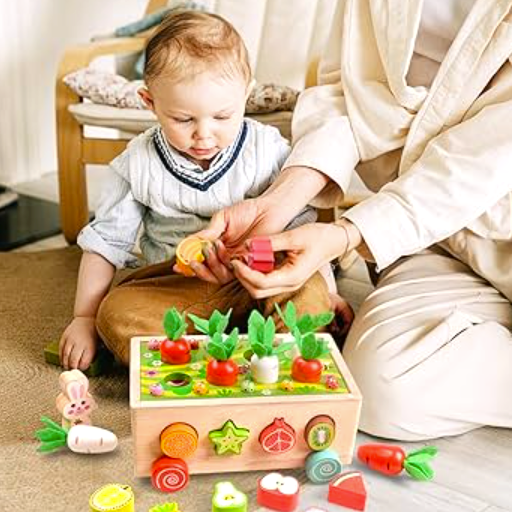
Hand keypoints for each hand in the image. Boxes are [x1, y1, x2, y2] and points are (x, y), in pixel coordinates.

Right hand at [59, 316, 98, 370]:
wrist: (87, 318)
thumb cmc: (94, 333)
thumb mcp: (98, 343)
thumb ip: (92, 354)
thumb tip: (88, 366)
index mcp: (90, 346)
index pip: (84, 362)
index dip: (82, 368)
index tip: (82, 369)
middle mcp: (80, 343)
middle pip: (74, 360)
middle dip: (73, 367)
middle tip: (73, 370)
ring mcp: (71, 339)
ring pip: (66, 355)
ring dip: (65, 363)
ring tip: (67, 367)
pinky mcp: (65, 336)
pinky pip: (61, 348)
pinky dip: (61, 356)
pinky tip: (62, 360)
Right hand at [174, 197, 292, 284]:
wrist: (269, 209)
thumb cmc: (247, 211)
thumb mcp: (222, 219)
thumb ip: (207, 232)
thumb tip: (189, 243)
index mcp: (217, 249)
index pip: (201, 262)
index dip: (188, 266)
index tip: (177, 265)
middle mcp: (227, 259)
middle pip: (209, 274)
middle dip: (200, 269)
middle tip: (195, 258)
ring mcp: (238, 263)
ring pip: (221, 276)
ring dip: (213, 264)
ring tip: (214, 246)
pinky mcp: (251, 265)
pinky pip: (237, 272)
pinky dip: (229, 263)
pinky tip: (227, 250)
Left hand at [231, 222, 356, 297]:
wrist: (333, 241)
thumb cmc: (318, 237)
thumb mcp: (294, 236)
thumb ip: (270, 242)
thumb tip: (248, 245)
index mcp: (292, 276)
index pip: (261, 282)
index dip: (244, 273)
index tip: (235, 261)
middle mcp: (289, 285)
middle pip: (257, 291)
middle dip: (242, 278)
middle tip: (233, 261)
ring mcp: (287, 284)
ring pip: (260, 289)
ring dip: (246, 277)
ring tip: (239, 260)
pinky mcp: (285, 279)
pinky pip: (265, 283)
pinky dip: (254, 275)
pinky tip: (250, 261)